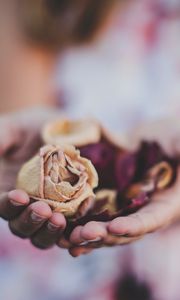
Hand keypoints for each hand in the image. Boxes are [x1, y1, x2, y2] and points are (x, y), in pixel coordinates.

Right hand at [0, 108, 65, 248]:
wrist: (57, 128)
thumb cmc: (29, 127)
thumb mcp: (14, 128)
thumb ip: (2, 138)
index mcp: (5, 190)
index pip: (2, 205)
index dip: (7, 205)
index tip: (19, 195)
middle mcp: (24, 204)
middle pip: (20, 226)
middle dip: (29, 220)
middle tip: (44, 210)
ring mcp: (46, 208)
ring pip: (42, 233)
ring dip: (49, 231)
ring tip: (59, 219)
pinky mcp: (67, 209)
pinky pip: (68, 227)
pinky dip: (71, 231)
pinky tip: (81, 220)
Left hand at [65, 115, 179, 255]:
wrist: (155, 139)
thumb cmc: (173, 138)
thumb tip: (177, 149)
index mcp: (167, 202)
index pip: (152, 219)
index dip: (134, 226)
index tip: (114, 227)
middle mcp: (147, 212)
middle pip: (126, 231)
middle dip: (104, 234)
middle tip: (81, 234)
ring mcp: (129, 209)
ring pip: (109, 229)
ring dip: (90, 236)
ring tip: (67, 239)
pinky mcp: (114, 203)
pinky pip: (99, 220)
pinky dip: (84, 229)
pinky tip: (66, 236)